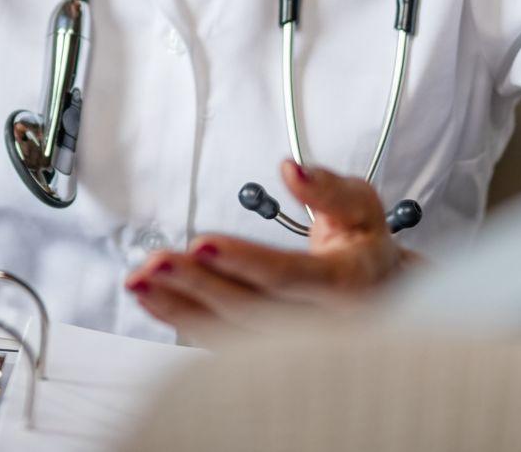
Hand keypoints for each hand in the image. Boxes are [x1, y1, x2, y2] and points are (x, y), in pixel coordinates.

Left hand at [123, 159, 413, 338]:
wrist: (383, 298)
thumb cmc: (365, 247)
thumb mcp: (362, 207)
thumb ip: (327, 188)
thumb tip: (291, 169)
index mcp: (347, 287)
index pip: (290, 278)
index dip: (245, 261)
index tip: (201, 243)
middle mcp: (322, 326)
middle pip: (251, 310)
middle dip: (197, 285)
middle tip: (153, 262)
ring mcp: (296, 347)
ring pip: (231, 332)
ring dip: (179, 307)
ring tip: (137, 280)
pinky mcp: (270, 352)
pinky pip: (221, 341)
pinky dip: (182, 319)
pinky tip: (151, 299)